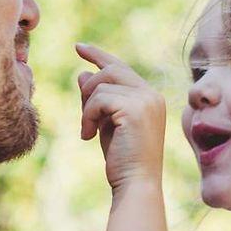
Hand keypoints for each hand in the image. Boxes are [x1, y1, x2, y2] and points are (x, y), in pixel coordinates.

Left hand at [75, 42, 165, 190]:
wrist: (136, 183)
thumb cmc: (122, 159)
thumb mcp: (107, 124)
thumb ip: (98, 99)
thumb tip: (82, 74)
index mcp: (149, 97)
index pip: (121, 67)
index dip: (99, 55)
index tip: (79, 47)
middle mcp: (151, 94)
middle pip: (111, 70)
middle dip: (88, 87)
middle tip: (84, 115)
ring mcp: (146, 100)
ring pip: (102, 84)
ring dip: (87, 107)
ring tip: (87, 131)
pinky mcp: (135, 109)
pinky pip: (99, 99)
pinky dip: (87, 116)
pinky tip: (88, 136)